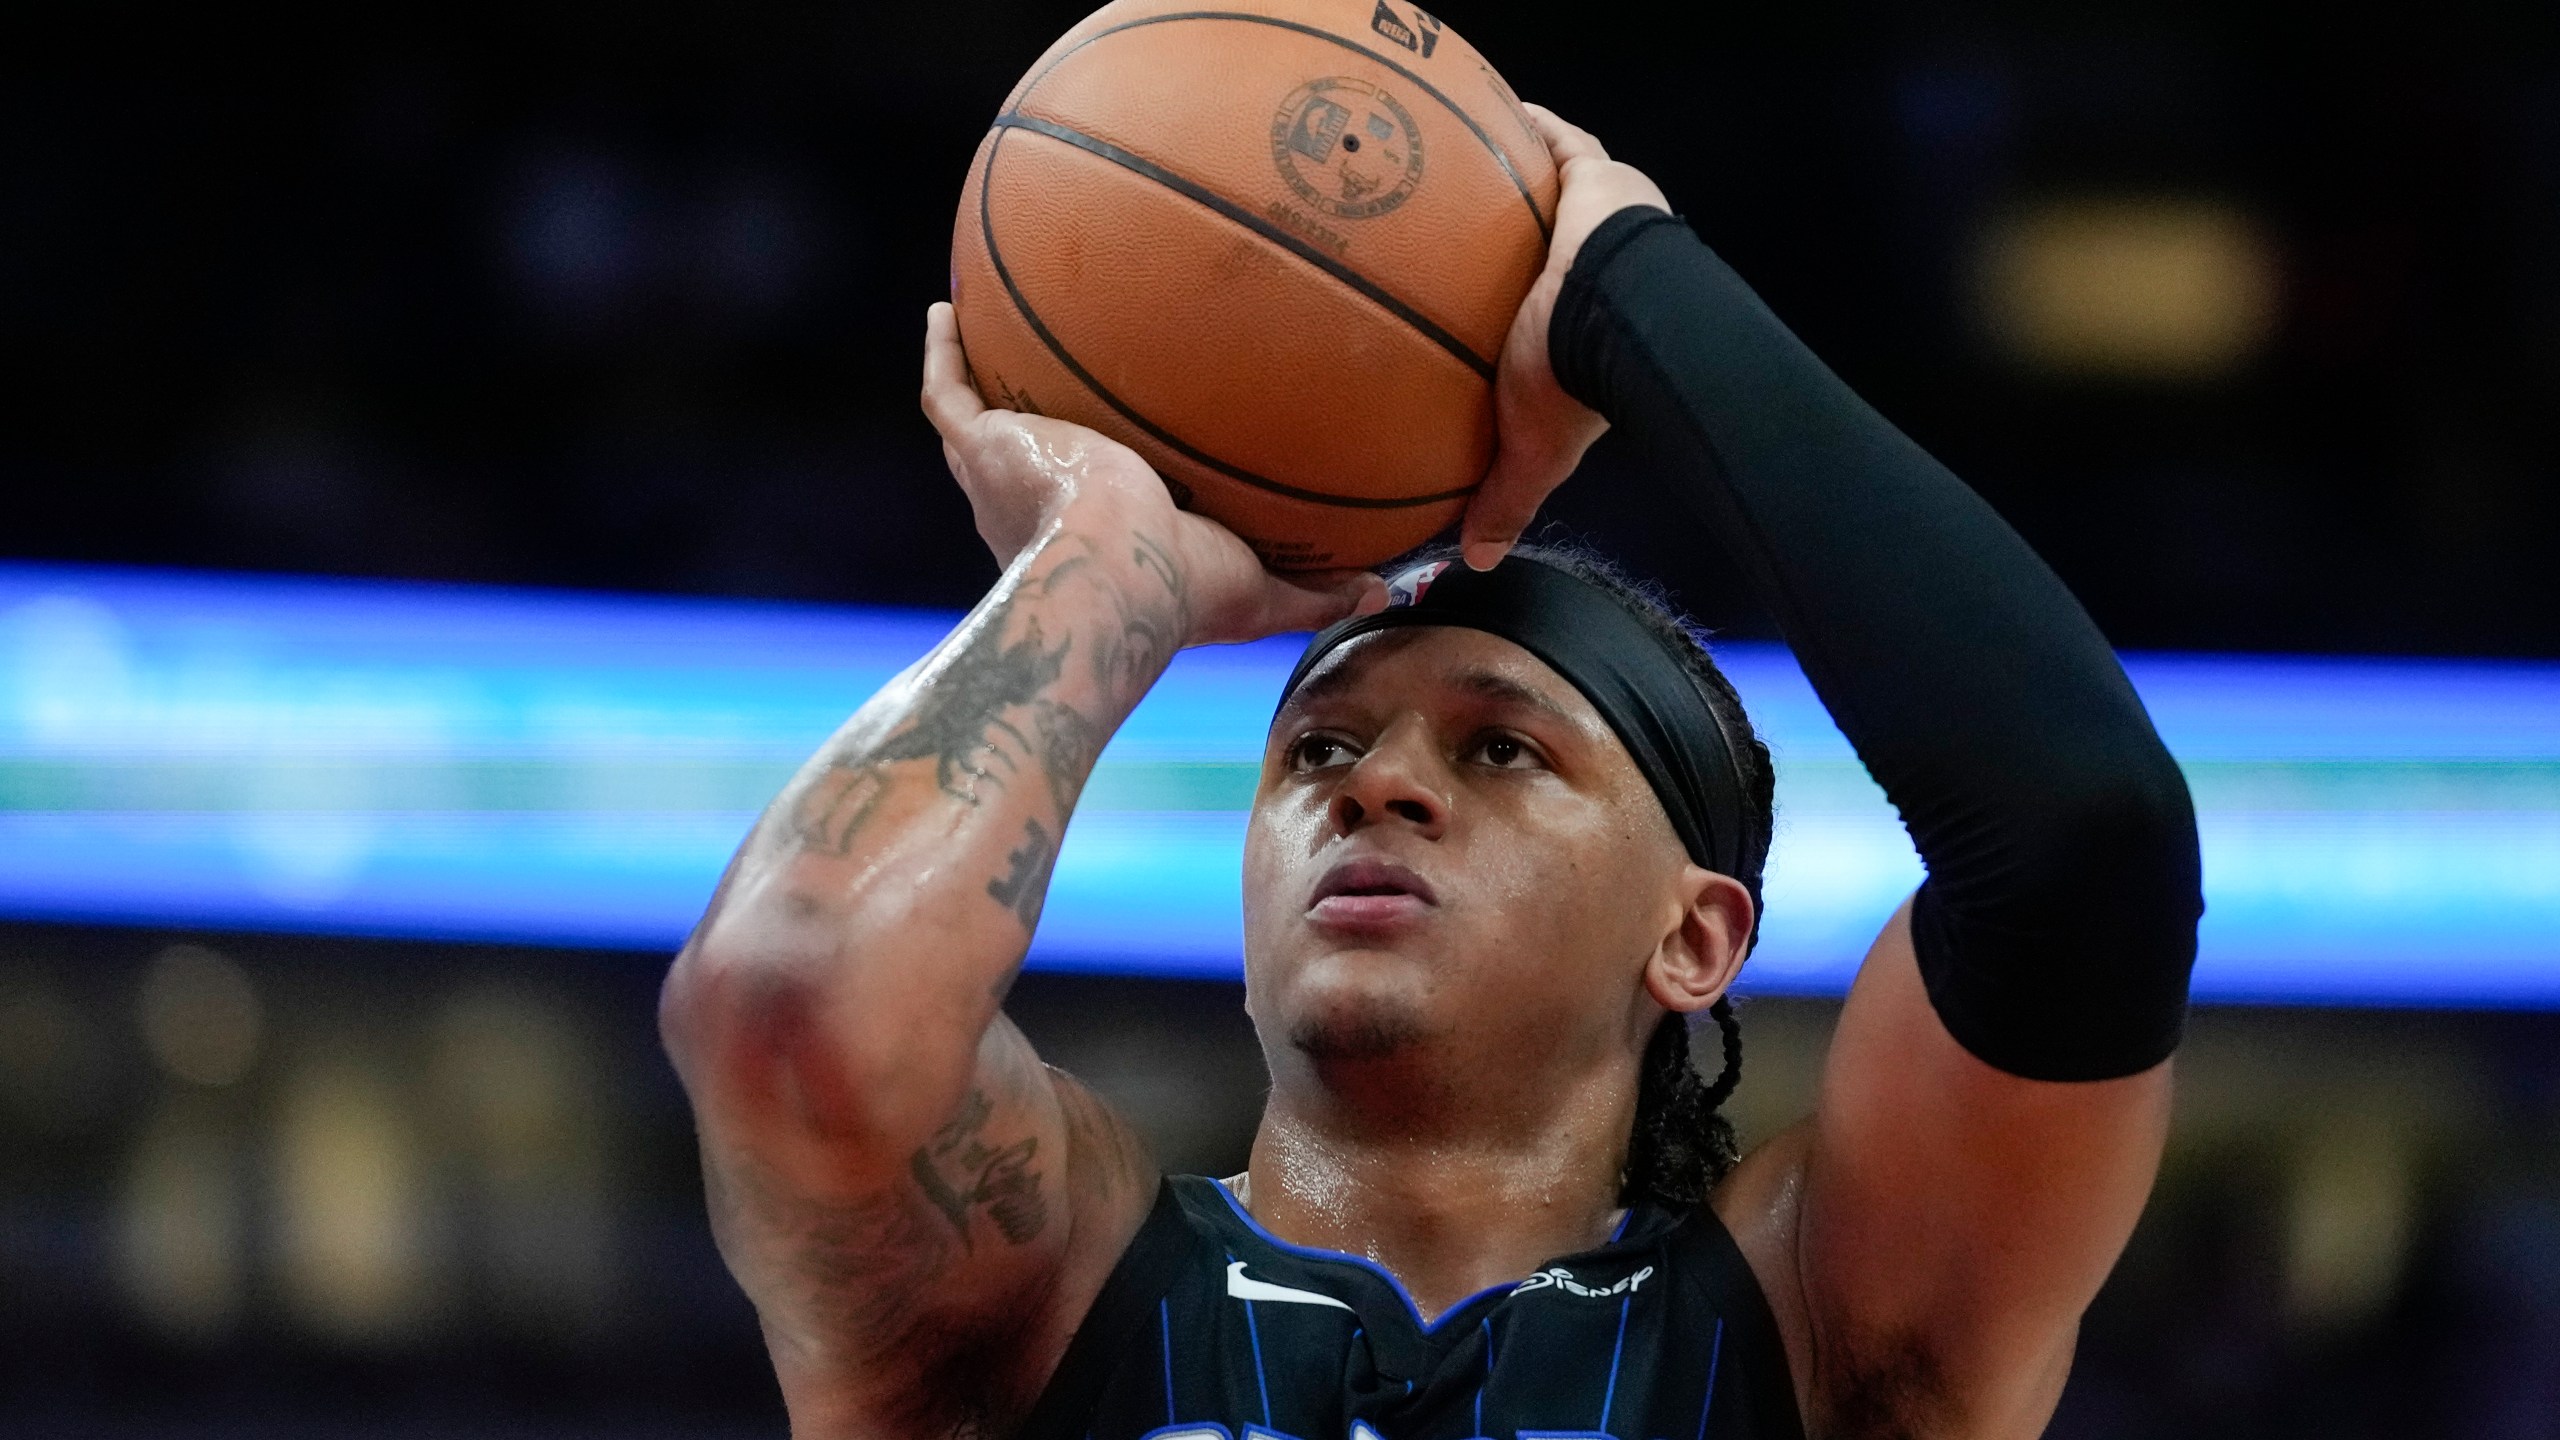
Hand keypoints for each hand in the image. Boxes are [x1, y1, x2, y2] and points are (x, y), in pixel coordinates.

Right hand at [920, 303, 1383, 643]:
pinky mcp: (982, 447)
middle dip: (1044, 424)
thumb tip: (1383, 590)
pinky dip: (943, 351)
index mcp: (1099, 538)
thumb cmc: (1181, 593)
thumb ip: (1316, 588)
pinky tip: (948, 308)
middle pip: (1038, 454)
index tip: (1130, 447)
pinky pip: (947, 392)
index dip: (1111, 474)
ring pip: (983, 420)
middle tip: (1064, 379)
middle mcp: (1040, 507)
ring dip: (984, 376)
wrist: (1115, 574)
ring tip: (989, 327)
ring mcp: (1004, 474)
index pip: (1101, 500)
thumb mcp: (1263, 590)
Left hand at [1462, 105, 1671, 570]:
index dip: (1522, 311)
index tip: (1480, 309)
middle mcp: (1587, 273)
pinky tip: (1494, 115)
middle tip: (1467, 235)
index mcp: (1577, 332)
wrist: (1611, 317)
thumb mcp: (1533, 451)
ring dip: (1517, 181)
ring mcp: (1592, 221)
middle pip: (1546, 249)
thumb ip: (1507, 500)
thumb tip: (1478, 562)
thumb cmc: (1576, 383)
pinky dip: (1530, 128)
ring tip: (1467, 170)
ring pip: (1553, 194)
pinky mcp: (1594, 178)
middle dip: (1514, 240)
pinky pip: (1559, 142)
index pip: (1547, 316)